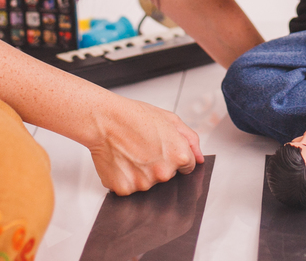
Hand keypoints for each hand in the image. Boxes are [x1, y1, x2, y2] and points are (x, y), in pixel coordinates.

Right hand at [88, 93, 204, 195]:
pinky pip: (130, 188)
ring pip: (148, 183)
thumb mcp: (171, 119)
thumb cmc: (135, 116)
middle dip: (159, 165)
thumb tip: (200, 159)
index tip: (163, 149)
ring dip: (141, 173)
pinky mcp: (125, 190)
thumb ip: (191, 140)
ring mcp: (144, 184)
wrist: (105, 120)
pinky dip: (125, 178)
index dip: (174, 156)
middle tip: (144, 147)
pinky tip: (121, 162)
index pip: (187, 167)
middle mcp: (164, 173)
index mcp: (179, 155)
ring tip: (131, 153)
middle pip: (167, 176)